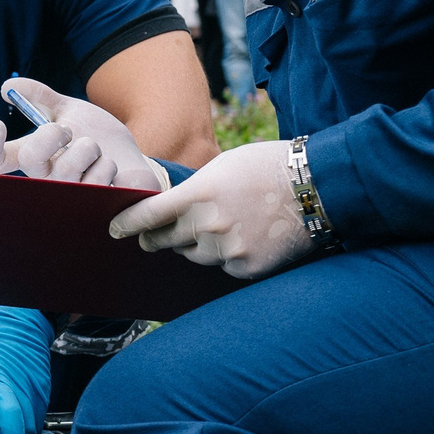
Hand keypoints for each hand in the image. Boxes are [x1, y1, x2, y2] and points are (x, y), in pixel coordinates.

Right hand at [0, 75, 166, 188]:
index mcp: (34, 158)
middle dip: (52, 134)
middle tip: (69, 131)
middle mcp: (44, 181)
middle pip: (29, 158)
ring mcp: (66, 198)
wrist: (132, 159)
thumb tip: (6, 86)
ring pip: (67, 168)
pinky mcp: (91, 207)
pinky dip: (108, 165)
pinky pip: (95, 181)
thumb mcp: (70, 110)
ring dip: (88, 147)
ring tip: (97, 151)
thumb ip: (40, 97)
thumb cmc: (97, 136)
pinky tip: (111, 170)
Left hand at [109, 138, 310, 278]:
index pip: (149, 215)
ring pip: (195, 255)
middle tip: (153, 238)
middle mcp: (208, 225)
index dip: (128, 224)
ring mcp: (228, 250)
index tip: (115, 230)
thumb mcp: (224, 165)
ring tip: (218, 227)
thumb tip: (167, 207)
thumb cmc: (268, 166)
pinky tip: (244, 238)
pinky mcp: (247, 268)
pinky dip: (226, 256)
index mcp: (199, 194)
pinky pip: (223, 266)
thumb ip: (193, 188)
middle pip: (166, 240)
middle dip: (157, 238)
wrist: (317, 186)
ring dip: (196, 245)